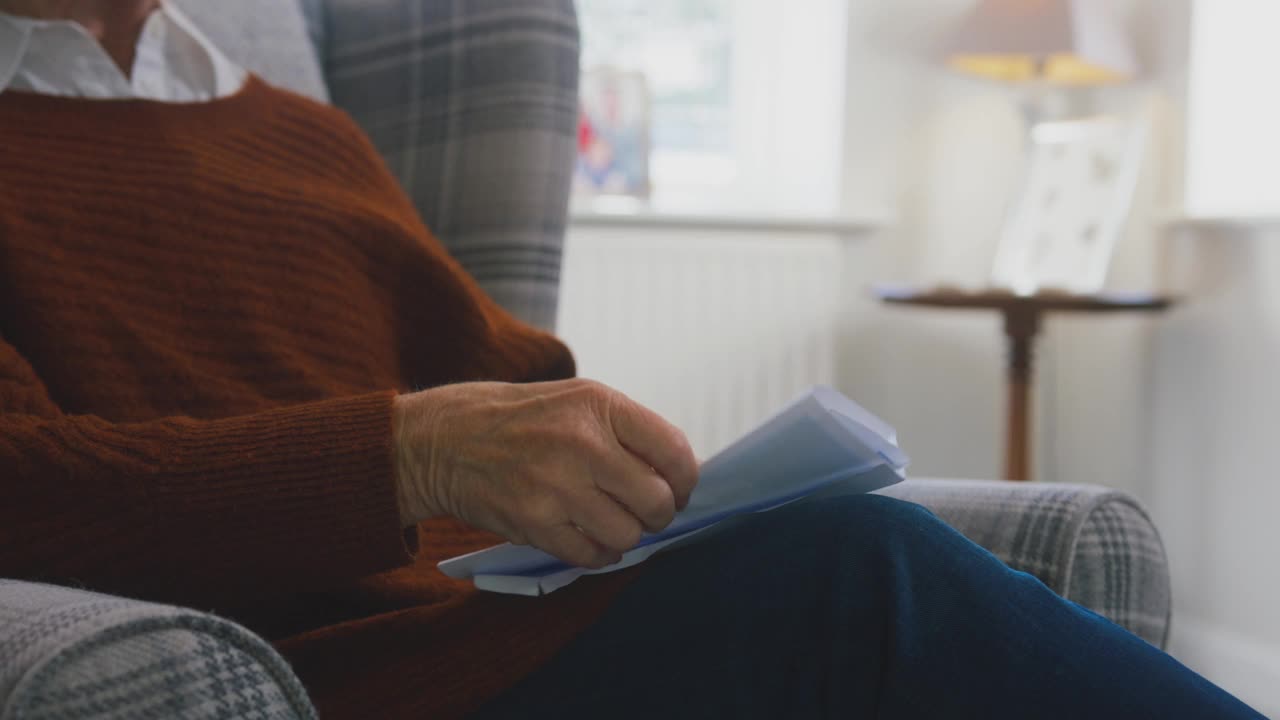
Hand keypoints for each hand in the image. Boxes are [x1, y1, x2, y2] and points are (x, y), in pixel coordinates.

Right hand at [393, 379, 698, 568]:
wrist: (443, 440)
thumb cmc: (520, 419)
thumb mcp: (577, 400)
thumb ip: (627, 431)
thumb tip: (679, 474)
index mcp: (598, 404)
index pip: (673, 451)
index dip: (685, 479)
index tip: (678, 488)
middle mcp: (581, 442)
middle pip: (657, 500)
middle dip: (660, 513)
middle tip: (646, 511)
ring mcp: (556, 485)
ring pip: (628, 533)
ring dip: (627, 535)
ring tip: (611, 522)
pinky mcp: (533, 522)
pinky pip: (591, 555)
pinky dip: (599, 554)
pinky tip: (590, 538)